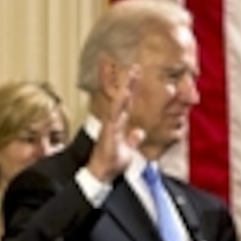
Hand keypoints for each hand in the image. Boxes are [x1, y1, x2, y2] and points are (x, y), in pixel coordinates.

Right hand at [87, 63, 143, 182]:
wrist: (102, 173)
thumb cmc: (112, 161)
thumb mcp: (128, 149)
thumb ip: (133, 139)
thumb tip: (138, 132)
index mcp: (119, 123)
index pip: (127, 103)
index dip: (132, 89)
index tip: (137, 74)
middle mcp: (114, 120)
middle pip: (123, 98)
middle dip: (129, 82)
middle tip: (135, 67)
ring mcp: (111, 125)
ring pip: (119, 103)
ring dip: (126, 89)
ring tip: (132, 75)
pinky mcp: (109, 131)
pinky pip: (115, 115)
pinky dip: (119, 104)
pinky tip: (125, 95)